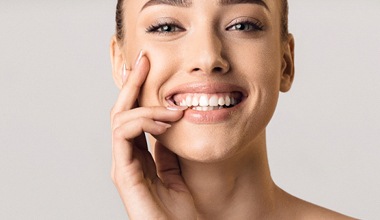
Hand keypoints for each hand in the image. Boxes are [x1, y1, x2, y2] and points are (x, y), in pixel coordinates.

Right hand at [110, 52, 195, 219]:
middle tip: (144, 60)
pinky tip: (165, 120)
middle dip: (132, 84)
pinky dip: (143, 121)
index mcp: (137, 156)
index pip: (133, 116)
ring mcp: (122, 165)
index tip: (148, 67)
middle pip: (122, 111)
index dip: (138, 91)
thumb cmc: (178, 212)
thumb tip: (171, 124)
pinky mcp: (123, 173)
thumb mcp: (176, 172)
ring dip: (146, 106)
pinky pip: (124, 136)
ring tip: (173, 108)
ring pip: (121, 119)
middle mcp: (125, 157)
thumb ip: (168, 151)